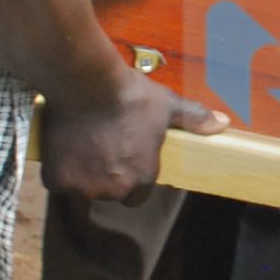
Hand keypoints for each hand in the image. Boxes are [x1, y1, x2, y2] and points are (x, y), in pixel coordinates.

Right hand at [40, 74, 224, 203]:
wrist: (87, 83)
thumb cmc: (131, 95)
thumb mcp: (168, 106)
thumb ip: (195, 119)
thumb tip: (223, 124)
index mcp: (144, 178)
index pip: (136, 196)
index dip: (130, 178)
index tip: (122, 159)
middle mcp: (115, 189)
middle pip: (109, 193)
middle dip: (105, 176)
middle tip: (100, 147)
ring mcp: (84, 187)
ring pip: (82, 189)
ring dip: (81, 174)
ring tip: (82, 144)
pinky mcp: (56, 180)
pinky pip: (57, 182)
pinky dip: (58, 169)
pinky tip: (64, 146)